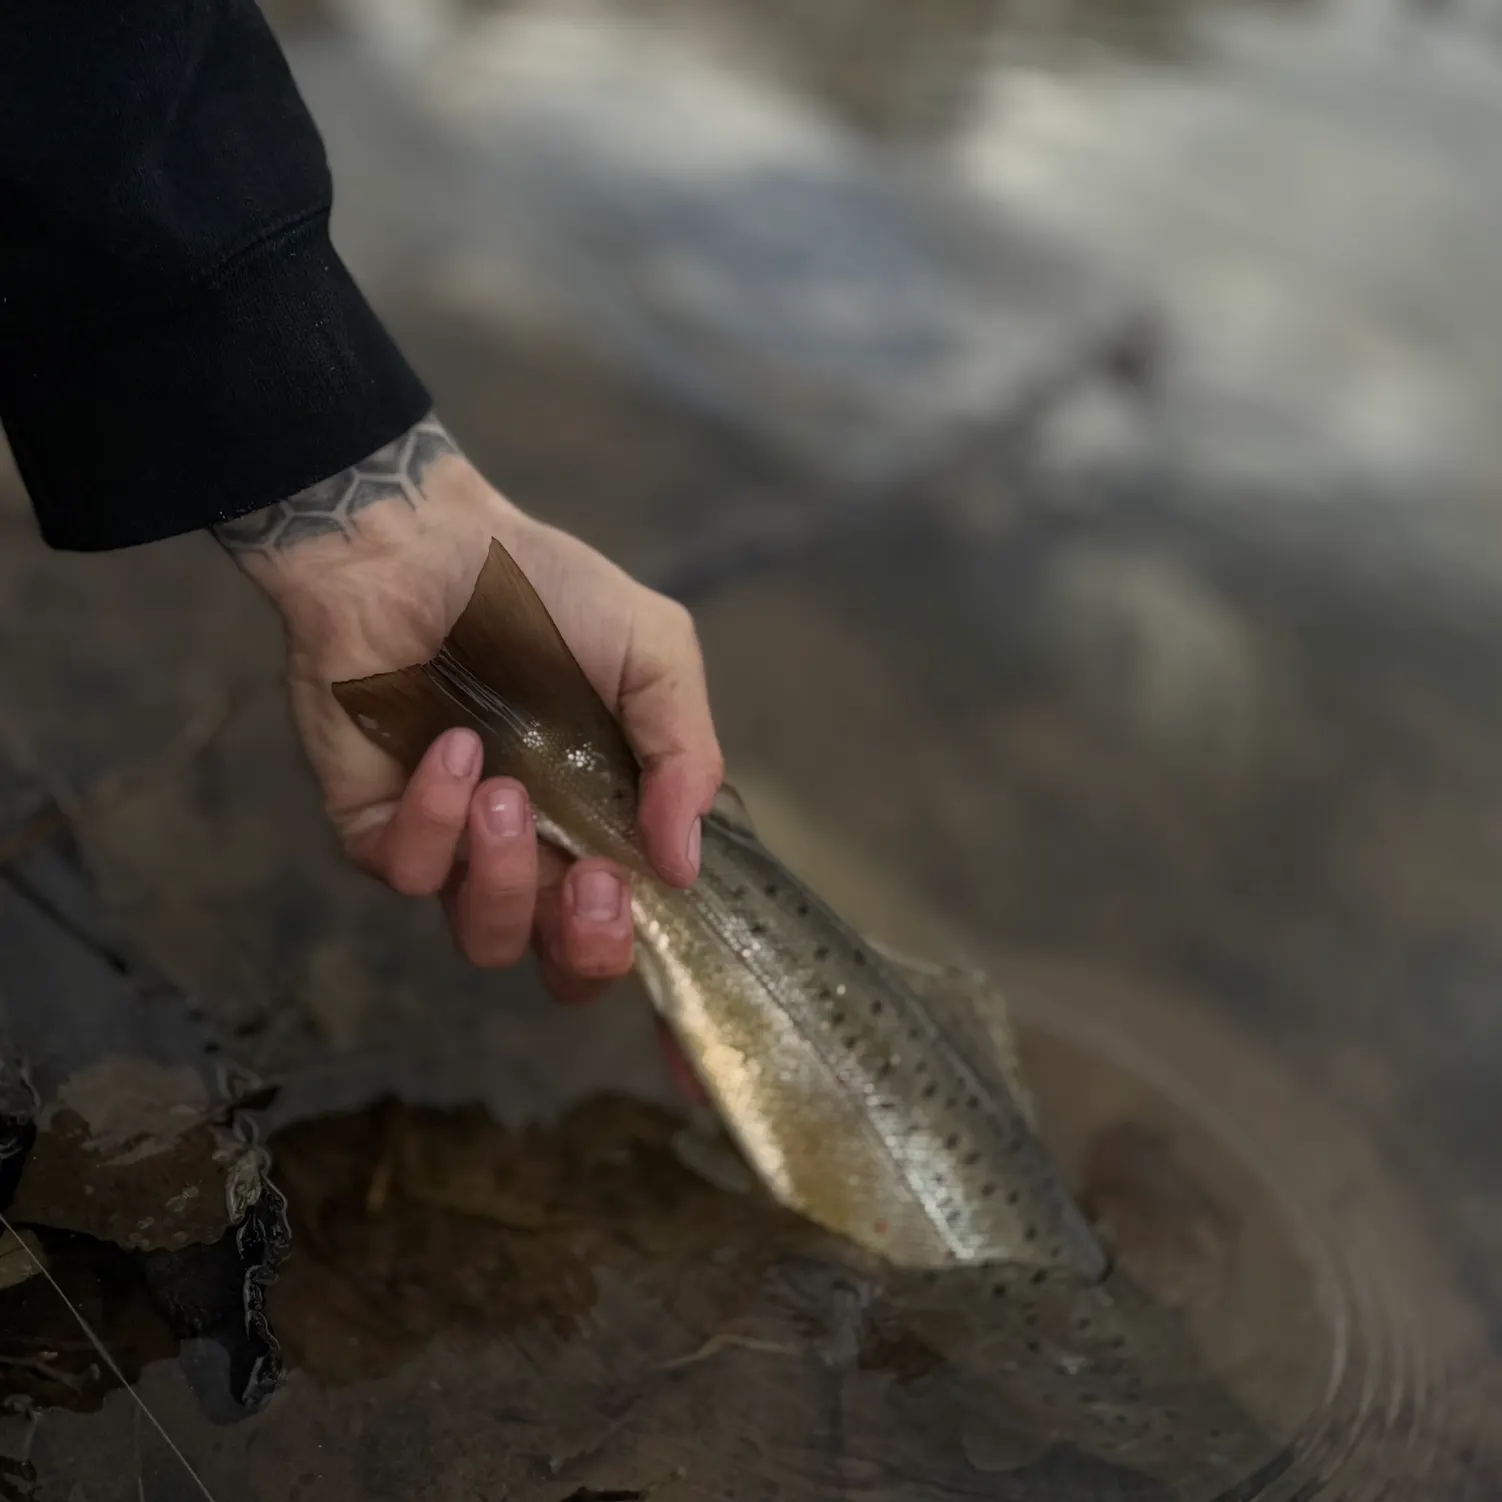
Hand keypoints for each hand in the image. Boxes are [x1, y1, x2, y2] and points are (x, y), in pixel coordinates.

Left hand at [216, 416, 723, 1001]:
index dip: (652, 979)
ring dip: (506, 878)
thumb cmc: (545, 593)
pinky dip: (436, 818)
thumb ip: (684, 755)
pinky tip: (453, 747)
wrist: (421, 543)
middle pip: (564, 966)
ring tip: (507, 792)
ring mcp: (455, 846)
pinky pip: (407, 873)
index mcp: (607, 820)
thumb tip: (684, 865)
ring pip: (485, 937)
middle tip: (595, 880)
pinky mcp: (376, 827)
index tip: (661, 982)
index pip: (635, 929)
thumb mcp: (654, 653)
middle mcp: (538, 850)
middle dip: (586, 946)